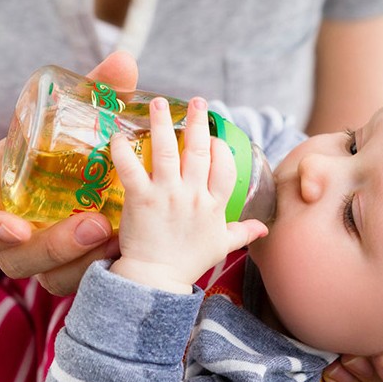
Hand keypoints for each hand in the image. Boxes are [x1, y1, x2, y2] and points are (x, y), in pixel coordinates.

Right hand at [0, 51, 138, 294]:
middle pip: (20, 260)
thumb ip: (88, 94)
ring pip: (55, 280)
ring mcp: (44, 259)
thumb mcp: (62, 118)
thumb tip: (125, 62)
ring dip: (86, 263)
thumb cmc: (53, 144)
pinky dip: (106, 270)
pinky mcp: (74, 270)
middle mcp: (13, 239)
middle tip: (96, 224)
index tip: (15, 227)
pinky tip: (133, 249)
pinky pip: (84, 282)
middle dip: (57, 247)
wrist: (63, 177)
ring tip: (120, 237)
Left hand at [109, 96, 266, 292]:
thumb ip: (243, 231)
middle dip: (198, 122)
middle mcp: (193, 195)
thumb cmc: (188, 262)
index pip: (225, 167)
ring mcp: (167, 194)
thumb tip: (264, 228)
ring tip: (158, 103)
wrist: (157, 280)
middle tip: (196, 101)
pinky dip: (123, 150)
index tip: (215, 137)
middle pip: (199, 151)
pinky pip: (131, 168)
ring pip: (167, 150)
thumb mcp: (222, 246)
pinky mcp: (141, 198)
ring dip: (163, 123)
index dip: (220, 149)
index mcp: (214, 204)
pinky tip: (118, 135)